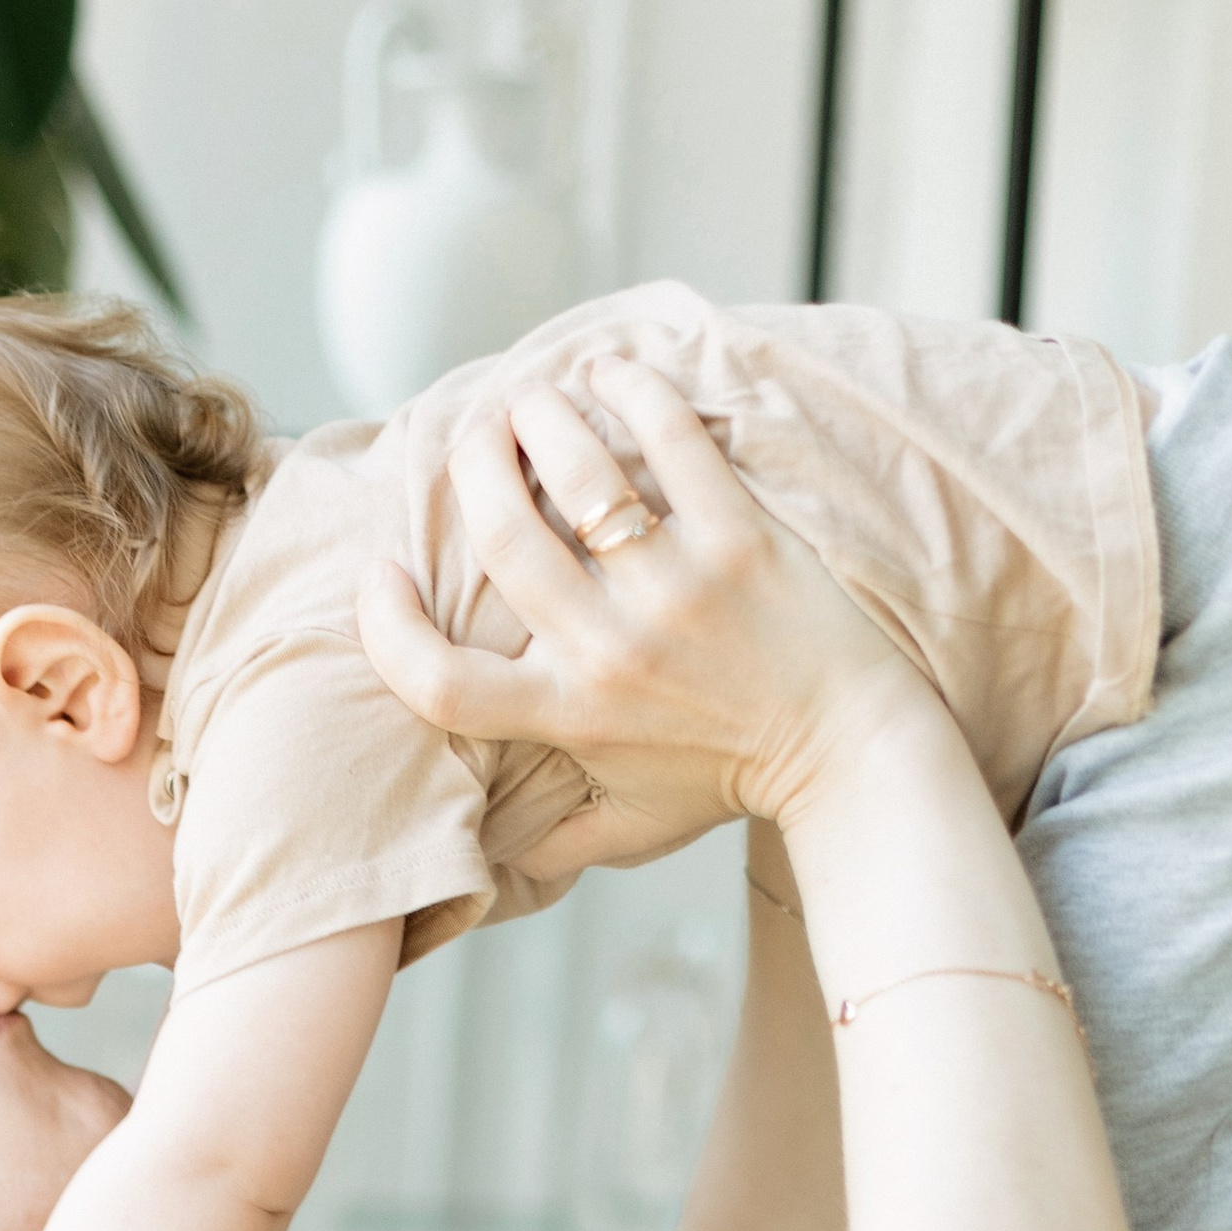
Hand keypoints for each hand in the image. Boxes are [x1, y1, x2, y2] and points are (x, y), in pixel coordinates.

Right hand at [357, 357, 927, 869]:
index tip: (380, 578)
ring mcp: (677, 588)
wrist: (851, 752)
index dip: (387, 630)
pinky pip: (672, 441)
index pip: (441, 683)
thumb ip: (555, 840)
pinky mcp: (740, 538)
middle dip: (471, 466)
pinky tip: (610, 373)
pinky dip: (632, 391)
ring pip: (578, 470)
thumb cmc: (734, 782)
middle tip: (474, 439)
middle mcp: (612, 650)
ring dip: (537, 416)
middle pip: (502, 535)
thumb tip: (491, 858)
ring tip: (530, 400)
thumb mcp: (633, 828)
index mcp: (570, 716)